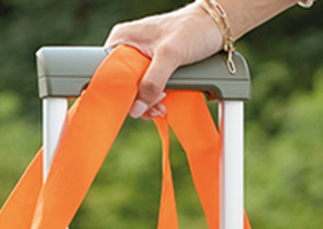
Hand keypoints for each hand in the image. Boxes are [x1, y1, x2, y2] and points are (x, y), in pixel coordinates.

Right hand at [105, 6, 223, 117]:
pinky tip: (165, 102)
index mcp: (122, 39)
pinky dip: (155, 100)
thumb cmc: (193, 29)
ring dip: (148, 103)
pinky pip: (146, 90)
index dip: (116, 92)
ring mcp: (140, 60)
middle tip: (156, 103)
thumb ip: (152, 82)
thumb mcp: (170, 55)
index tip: (132, 102)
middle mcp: (128, 49)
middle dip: (138, 101)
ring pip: (135, 91)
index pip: (106, 73)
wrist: (216, 25)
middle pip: (121, 86)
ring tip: (163, 104)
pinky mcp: (152, 68)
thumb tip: (137, 109)